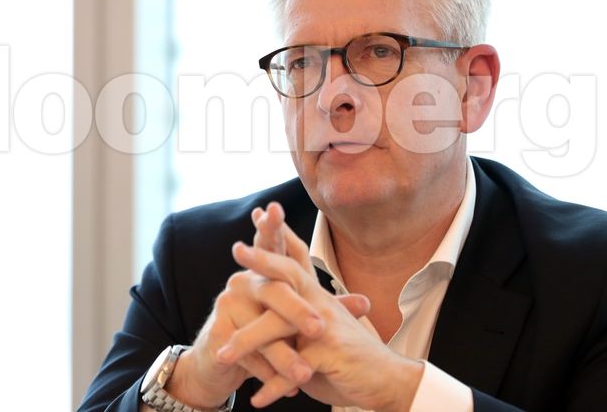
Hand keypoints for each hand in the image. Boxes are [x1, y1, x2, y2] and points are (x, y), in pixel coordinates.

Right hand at [163, 207, 325, 407]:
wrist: (220, 364)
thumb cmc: (265, 333)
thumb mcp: (296, 320)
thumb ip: (327, 308)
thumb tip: (366, 302)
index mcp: (264, 273)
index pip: (272, 247)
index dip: (273, 227)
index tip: (274, 207)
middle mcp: (243, 282)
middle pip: (273, 291)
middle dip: (297, 313)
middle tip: (319, 329)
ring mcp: (227, 305)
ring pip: (262, 329)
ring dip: (285, 356)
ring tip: (305, 375)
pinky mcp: (218, 333)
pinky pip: (247, 354)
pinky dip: (266, 373)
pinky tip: (277, 388)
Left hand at [223, 207, 423, 410]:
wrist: (385, 381)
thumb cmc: (345, 355)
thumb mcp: (316, 331)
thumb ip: (291, 319)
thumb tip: (263, 308)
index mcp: (316, 296)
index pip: (294, 260)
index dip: (279, 236)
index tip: (259, 214)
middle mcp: (322, 304)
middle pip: (289, 274)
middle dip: (262, 261)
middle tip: (237, 249)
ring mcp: (326, 327)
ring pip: (279, 326)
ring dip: (247, 343)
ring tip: (222, 356)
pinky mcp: (330, 354)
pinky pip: (293, 369)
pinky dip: (272, 385)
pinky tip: (256, 400)